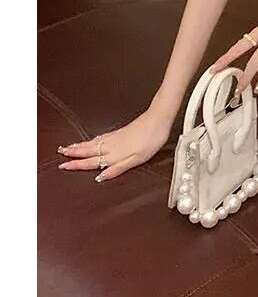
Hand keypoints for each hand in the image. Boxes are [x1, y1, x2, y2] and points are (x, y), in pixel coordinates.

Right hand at [56, 108, 172, 181]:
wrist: (158, 118)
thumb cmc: (151, 140)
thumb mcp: (137, 159)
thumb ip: (118, 168)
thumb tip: (101, 177)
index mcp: (115, 154)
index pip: (91, 161)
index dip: (77, 164)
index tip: (63, 165)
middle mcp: (112, 145)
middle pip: (88, 150)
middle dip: (73, 152)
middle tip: (60, 152)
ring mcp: (115, 137)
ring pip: (93, 143)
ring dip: (80, 145)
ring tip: (69, 147)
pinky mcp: (120, 131)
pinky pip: (100, 137)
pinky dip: (91, 140)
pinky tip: (91, 140)